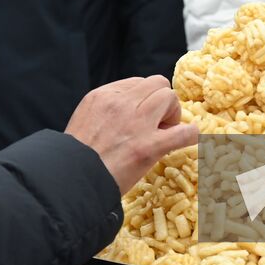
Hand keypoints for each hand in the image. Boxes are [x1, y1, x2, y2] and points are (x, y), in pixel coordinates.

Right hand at [65, 75, 198, 193]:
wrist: (72, 181)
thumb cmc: (77, 159)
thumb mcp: (85, 121)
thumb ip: (106, 111)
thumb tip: (128, 114)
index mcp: (102, 96)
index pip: (137, 83)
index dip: (144, 99)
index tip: (142, 116)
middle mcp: (120, 103)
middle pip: (157, 83)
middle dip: (161, 101)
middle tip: (158, 123)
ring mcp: (136, 123)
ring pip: (169, 97)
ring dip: (172, 114)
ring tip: (165, 132)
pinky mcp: (149, 146)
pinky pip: (183, 132)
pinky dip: (191, 134)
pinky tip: (193, 137)